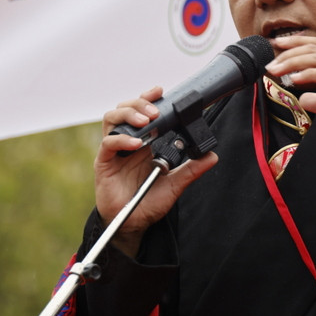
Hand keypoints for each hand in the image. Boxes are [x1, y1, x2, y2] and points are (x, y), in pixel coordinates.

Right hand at [96, 86, 217, 256]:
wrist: (133, 224)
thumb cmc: (149, 202)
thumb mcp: (175, 184)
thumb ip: (191, 169)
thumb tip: (212, 156)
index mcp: (144, 142)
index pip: (142, 111)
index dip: (149, 98)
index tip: (161, 90)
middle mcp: (128, 142)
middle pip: (125, 109)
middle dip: (139, 103)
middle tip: (156, 111)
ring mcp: (114, 151)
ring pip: (112, 119)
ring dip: (129, 115)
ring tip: (146, 122)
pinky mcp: (104, 163)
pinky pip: (108, 144)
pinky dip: (122, 140)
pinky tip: (136, 144)